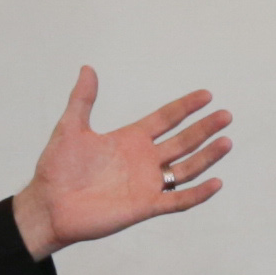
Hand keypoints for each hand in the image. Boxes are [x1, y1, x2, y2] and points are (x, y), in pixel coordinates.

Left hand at [9, 68, 233, 258]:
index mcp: (130, 139)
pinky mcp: (145, 206)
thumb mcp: (70, 127)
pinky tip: (216, 182)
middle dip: (204, 129)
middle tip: (226, 115)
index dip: (186, 107)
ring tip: (226, 142)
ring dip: (207, 156)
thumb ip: (83, 99)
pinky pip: (178, 200)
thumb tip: (87, 68)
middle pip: (183, 141)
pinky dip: (198, 193)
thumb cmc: (57, 169)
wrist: (49, 205)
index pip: (166, 119)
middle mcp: (143, 160)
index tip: (206, 95)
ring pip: (186, 169)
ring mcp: (147, 184)